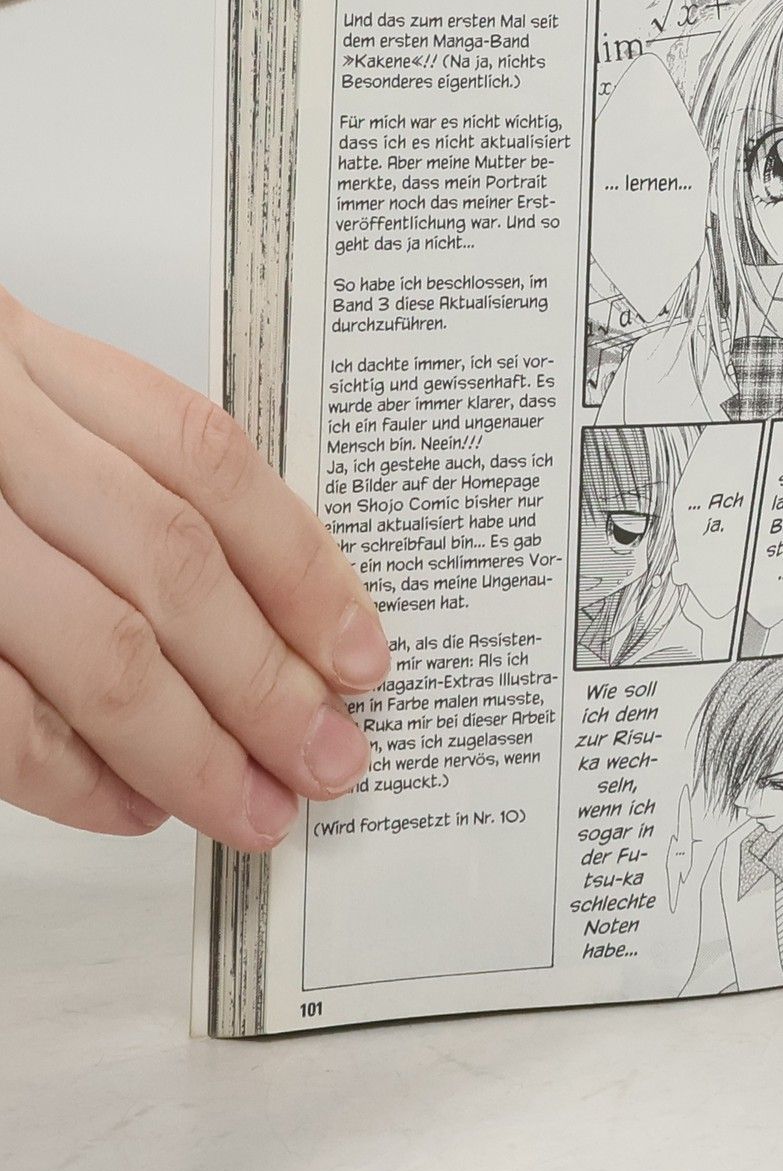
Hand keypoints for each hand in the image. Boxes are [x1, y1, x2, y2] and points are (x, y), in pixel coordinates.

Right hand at [0, 292, 386, 845]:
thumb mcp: (19, 391)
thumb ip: (124, 473)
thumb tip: (279, 612)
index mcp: (29, 363)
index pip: (206, 464)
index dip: (302, 568)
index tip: (361, 656)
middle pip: (169, 569)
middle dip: (264, 682)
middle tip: (328, 759)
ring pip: (94, 649)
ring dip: (189, 750)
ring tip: (254, 807)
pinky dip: (71, 776)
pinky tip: (134, 805)